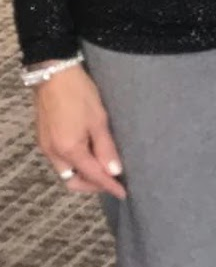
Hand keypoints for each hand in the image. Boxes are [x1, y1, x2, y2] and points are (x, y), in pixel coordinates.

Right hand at [33, 65, 126, 196]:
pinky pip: (59, 160)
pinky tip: (87, 153)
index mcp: (69, 150)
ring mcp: (46, 146)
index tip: (122, 193)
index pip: (92, 175)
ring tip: (102, 166)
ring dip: (82, 173)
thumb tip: (114, 171)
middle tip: (111, 179)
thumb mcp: (98, 119)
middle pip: (73, 180)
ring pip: (65, 171)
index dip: (108, 186)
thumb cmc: (79, 93)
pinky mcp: (43, 139)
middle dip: (92, 184)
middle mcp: (54, 153)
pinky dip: (74, 163)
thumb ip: (105, 147)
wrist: (54, 74)